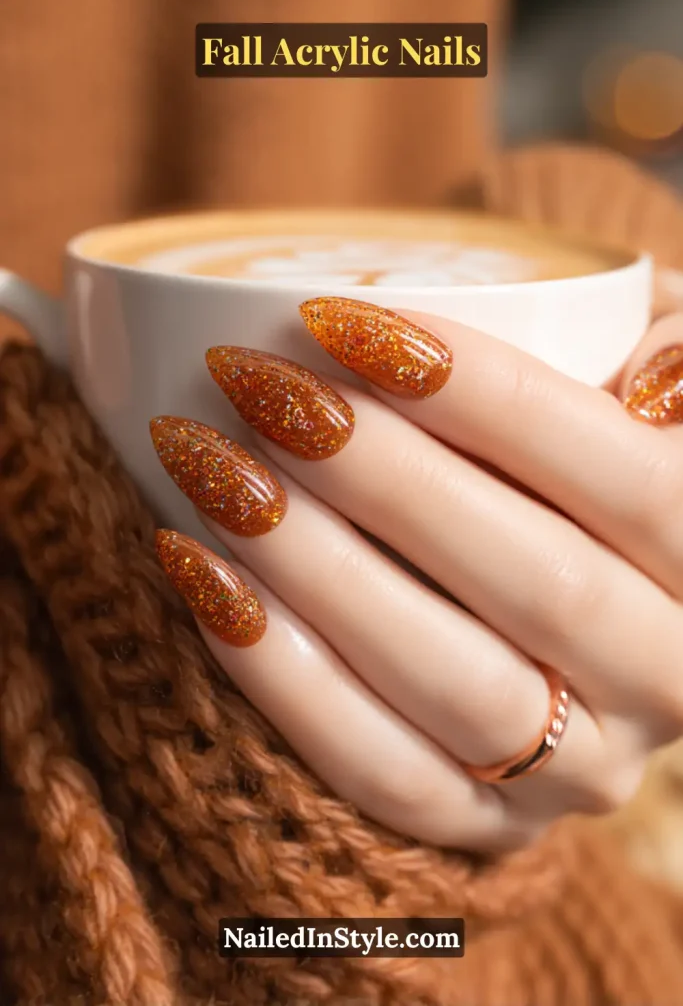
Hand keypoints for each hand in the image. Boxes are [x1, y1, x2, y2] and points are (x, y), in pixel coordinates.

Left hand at [151, 298, 682, 850]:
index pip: (625, 477)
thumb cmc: (587, 473)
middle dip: (382, 478)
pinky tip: (206, 577)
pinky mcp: (489, 821)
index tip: (340, 321)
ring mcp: (580, 769)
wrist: (565, 628)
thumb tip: (643, 371)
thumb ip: (674, 369)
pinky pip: (384, 770)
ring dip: (319, 573)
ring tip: (213, 473)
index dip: (487, 396)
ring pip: (452, 683)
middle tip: (255, 388)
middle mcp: (668, 677)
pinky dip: (286, 678)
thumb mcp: (655, 404)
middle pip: (535, 583)